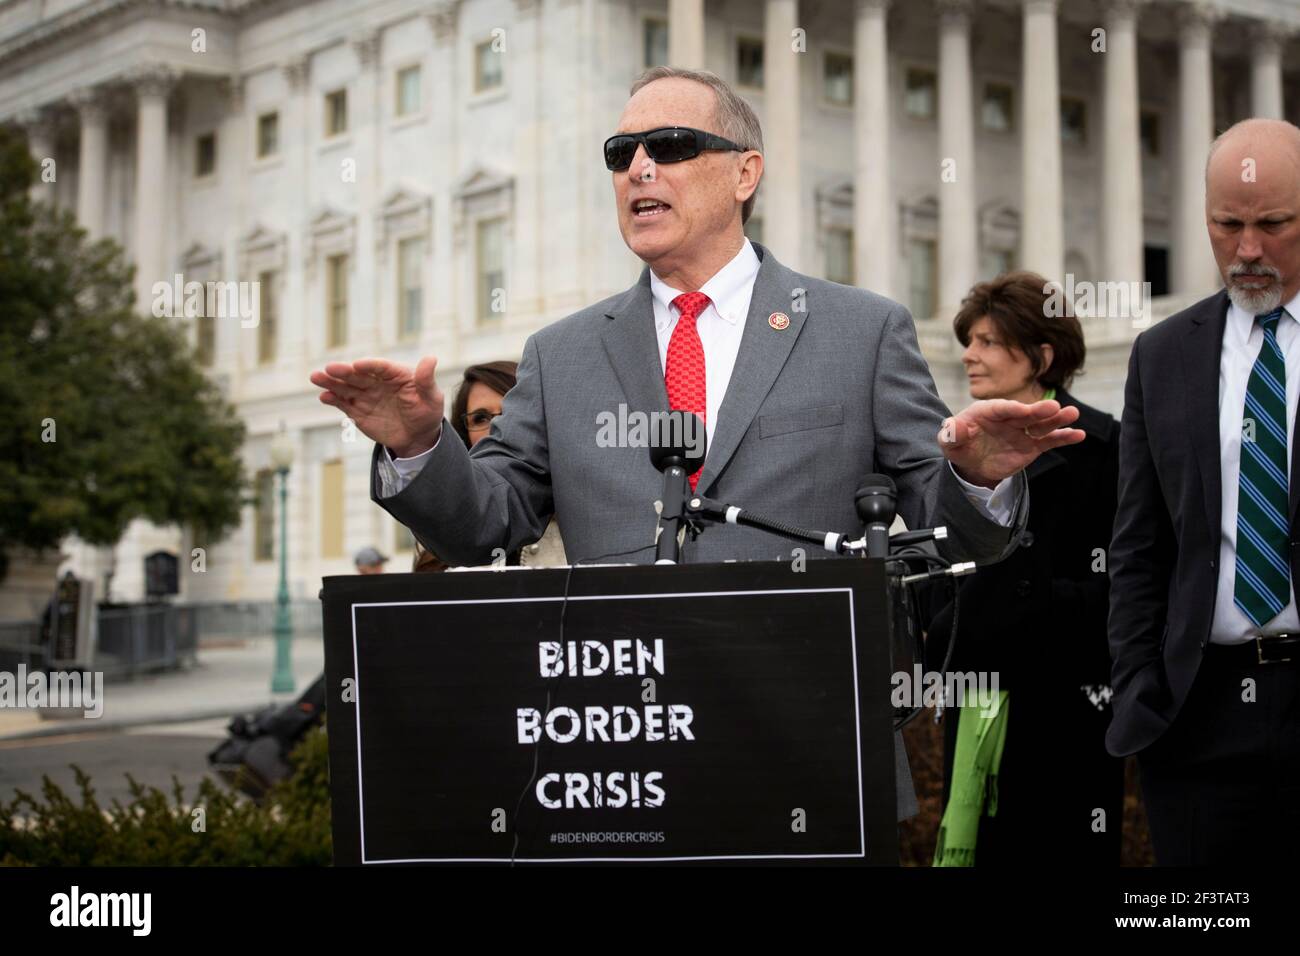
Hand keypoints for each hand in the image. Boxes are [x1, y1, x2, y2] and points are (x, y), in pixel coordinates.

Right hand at [310, 356, 443, 457]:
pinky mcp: (357, 410)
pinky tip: (323, 397)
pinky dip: (333, 399)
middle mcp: (377, 382)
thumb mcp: (431, 398)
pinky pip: (343, 403)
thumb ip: (426, 380)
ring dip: (331, 382)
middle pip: (359, 375)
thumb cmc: (427, 413)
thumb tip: (431, 358)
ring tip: (316, 377)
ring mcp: (366, 395)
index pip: (381, 367)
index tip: (357, 365)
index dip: (369, 366)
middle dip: (343, 371)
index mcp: (396, 375)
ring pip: (346, 387)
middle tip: (329, 368)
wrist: (417, 437)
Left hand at [939, 398, 1084, 487]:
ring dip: (1057, 420)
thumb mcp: (949, 442)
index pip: (1001, 408)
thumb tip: (951, 426)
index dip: (1012, 409)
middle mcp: (1008, 418)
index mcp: (987, 411)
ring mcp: (1022, 431)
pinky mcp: (1031, 445)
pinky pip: (1049, 440)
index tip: (1024, 411)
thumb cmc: (960, 446)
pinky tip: (1078, 435)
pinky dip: (1063, 437)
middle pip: (1025, 413)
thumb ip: (950, 434)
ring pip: (1041, 424)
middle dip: (1038, 411)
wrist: (972, 463)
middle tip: (1054, 407)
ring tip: (1072, 414)